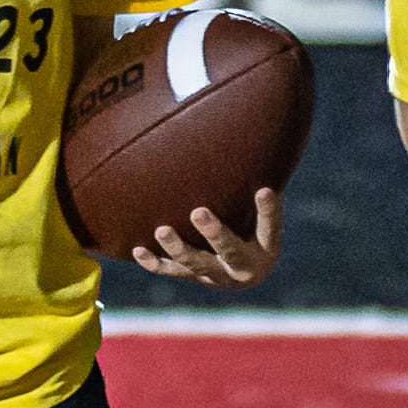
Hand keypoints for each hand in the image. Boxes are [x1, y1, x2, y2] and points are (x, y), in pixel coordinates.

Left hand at [131, 188, 282, 288]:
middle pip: (231, 251)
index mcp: (267, 248)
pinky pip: (173, 271)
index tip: (265, 189)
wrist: (242, 270)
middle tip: (198, 211)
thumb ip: (259, 177)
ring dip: (178, 248)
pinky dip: (155, 262)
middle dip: (214, 233)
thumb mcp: (260, 206)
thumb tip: (256, 130)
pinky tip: (137, 250)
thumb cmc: (252, 221)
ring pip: (197, 265)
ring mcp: (216, 275)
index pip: (270, 227)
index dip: (269, 211)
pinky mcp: (193, 276)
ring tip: (162, 230)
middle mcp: (244, 267)